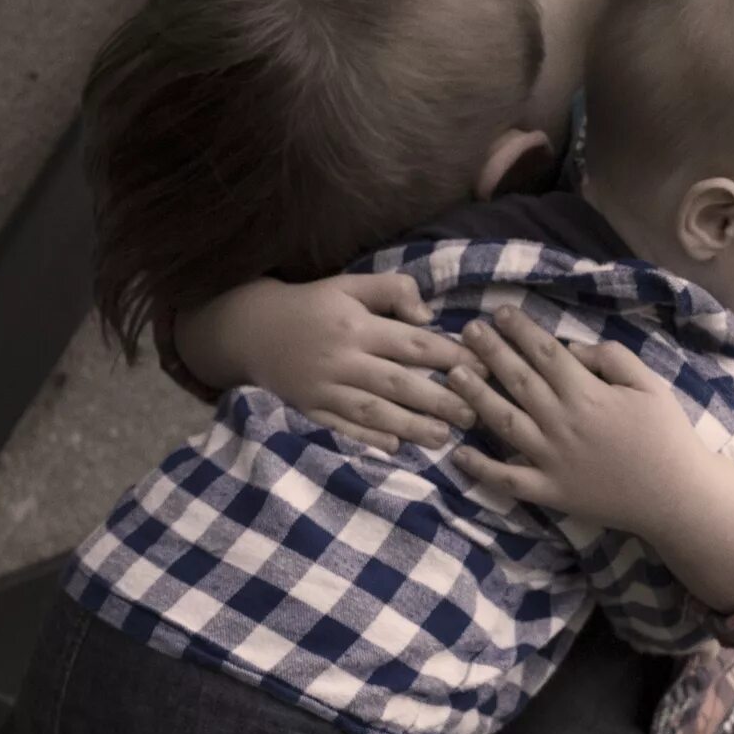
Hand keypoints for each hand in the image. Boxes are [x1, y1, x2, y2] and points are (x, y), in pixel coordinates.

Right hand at [179, 275, 475, 449]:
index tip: (483, 369)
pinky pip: (341, 428)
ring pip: (373, 410)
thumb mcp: (349, 285)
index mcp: (356, 325)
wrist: (251, 329)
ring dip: (410, 426)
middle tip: (474, 414)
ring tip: (444, 438)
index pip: (412, 343)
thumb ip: (391, 290)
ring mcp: (324, 388)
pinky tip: (395, 448)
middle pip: (398, 382)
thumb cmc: (311, 305)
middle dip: (439, 400)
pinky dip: (367, 438)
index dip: (450, 357)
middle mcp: (342, 359)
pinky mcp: (309, 409)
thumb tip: (427, 316)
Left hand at [450, 310, 733, 608]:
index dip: (521, 331)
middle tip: (467, 331)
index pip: (546, 354)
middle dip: (491, 352)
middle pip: (518, 380)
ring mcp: (551, 460)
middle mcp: (562, 423)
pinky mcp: (549, 491)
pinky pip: (508, 479)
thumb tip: (572, 348)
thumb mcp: (651, 385)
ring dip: (477, 396)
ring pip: (505, 422)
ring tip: (454, 374)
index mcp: (588, 395)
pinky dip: (481, 468)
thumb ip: (613, 359)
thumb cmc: (667, 436)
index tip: (501, 313)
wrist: (676, 496)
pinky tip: (458, 453)